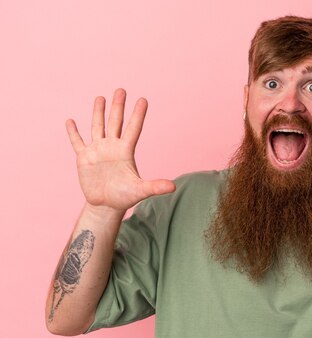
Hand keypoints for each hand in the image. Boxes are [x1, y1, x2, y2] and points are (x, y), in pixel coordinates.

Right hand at [66, 88, 175, 213]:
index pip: (133, 129)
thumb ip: (155, 186)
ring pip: (97, 127)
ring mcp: (98, 151)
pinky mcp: (84, 158)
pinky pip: (77, 142)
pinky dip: (73, 133)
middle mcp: (112, 147)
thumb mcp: (141, 191)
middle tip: (121, 89)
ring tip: (101, 97)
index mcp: (126, 151)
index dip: (138, 115)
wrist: (106, 205)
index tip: (143, 100)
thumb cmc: (125, 197)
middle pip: (115, 122)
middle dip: (118, 106)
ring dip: (98, 112)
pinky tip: (70, 121)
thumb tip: (173, 187)